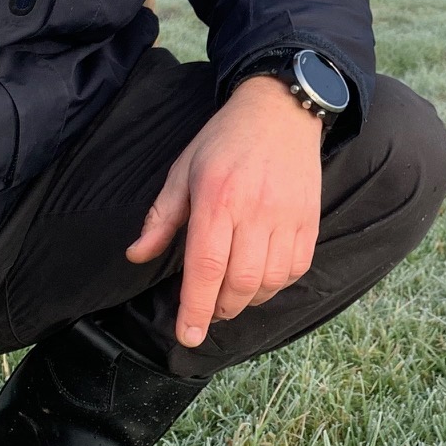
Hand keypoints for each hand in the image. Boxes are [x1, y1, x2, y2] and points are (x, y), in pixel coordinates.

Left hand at [126, 73, 323, 345]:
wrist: (281, 110)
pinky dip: (276, 284)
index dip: (196, 308)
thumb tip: (137, 256)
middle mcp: (254, 211)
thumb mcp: (183, 170)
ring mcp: (287, 217)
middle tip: (209, 311)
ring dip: (248, 300)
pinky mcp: (309, 220)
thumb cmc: (224, 141)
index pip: (206, 267)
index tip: (188, 335)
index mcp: (217, 198)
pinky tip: (261, 278)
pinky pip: (295, 269)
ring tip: (233, 295)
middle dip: (221, 309)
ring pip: (269, 282)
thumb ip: (161, 217)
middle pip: (239, 283)